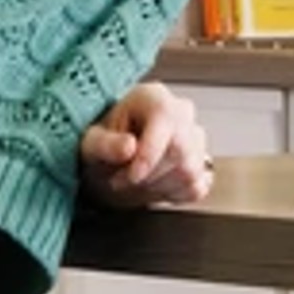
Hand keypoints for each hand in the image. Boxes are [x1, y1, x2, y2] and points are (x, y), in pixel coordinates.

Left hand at [79, 80, 214, 209]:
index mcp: (155, 98)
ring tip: (135, 181)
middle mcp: (182, 113)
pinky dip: (174, 195)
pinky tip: (155, 185)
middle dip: (148, 175)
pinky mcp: (202, 163)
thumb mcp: (91, 141)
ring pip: (189, 173)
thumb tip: (128, 147)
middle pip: (180, 151)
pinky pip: (197, 187)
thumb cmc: (105, 142)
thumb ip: (105, 144)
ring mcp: (196, 138)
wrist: (114, 155)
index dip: (150, 154)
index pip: (166, 121)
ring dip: (157, 187)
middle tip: (121, 180)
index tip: (132, 176)